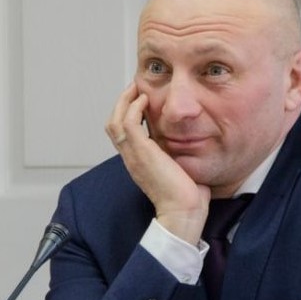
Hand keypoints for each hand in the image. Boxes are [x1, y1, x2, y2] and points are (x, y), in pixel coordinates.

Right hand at [106, 83, 208, 243]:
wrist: (184, 211)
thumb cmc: (187, 196)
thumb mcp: (178, 169)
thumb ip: (176, 155)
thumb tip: (189, 145)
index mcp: (138, 162)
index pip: (121, 133)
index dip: (126, 114)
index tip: (139, 99)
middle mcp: (131, 158)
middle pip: (112, 124)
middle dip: (121, 103)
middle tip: (134, 88)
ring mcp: (134, 155)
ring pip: (115, 121)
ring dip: (124, 101)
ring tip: (136, 89)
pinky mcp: (141, 152)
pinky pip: (128, 123)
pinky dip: (133, 108)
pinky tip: (145, 100)